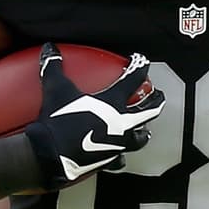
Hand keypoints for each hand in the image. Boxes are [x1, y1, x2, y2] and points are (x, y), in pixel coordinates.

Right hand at [24, 43, 164, 188]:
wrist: (51, 154)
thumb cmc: (58, 119)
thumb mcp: (55, 88)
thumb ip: (54, 66)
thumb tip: (50, 48)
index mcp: (113, 102)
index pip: (133, 79)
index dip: (140, 67)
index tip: (142, 62)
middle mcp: (122, 122)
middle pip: (148, 111)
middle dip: (156, 101)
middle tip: (158, 96)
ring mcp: (119, 143)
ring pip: (140, 138)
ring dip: (143, 132)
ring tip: (144, 130)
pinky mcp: (110, 160)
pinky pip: (120, 159)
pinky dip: (120, 157)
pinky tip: (120, 156)